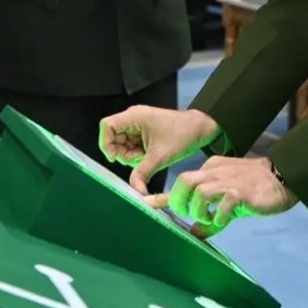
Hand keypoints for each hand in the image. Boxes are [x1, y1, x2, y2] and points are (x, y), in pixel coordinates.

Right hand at [99, 106, 219, 193]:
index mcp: (134, 117)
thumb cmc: (182, 135)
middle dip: (124, 154)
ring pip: (122, 145)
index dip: (106, 144)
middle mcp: (133, 118)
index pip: (106, 126)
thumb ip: (142, 173)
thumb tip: (134, 190)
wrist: (201, 129)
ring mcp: (138, 126)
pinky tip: (150, 156)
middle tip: (140, 159)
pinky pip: (131, 146)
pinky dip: (138, 155)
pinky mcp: (143, 132)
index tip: (117, 158)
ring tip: (149, 157)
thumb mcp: (160, 157)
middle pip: (113, 138)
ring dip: (132, 156)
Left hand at [146, 156, 297, 237]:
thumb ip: (210, 214)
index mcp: (211, 169)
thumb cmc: (253, 190)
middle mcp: (216, 171)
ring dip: (199, 211)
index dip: (163, 195)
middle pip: (185, 181)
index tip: (147, 204)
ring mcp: (229, 180)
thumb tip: (194, 233)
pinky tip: (223, 221)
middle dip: (179, 202)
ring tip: (209, 219)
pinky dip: (218, 217)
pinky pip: (222, 205)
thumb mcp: (227, 200)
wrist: (282, 179)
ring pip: (200, 192)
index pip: (182, 180)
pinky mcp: (241, 192)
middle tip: (189, 215)